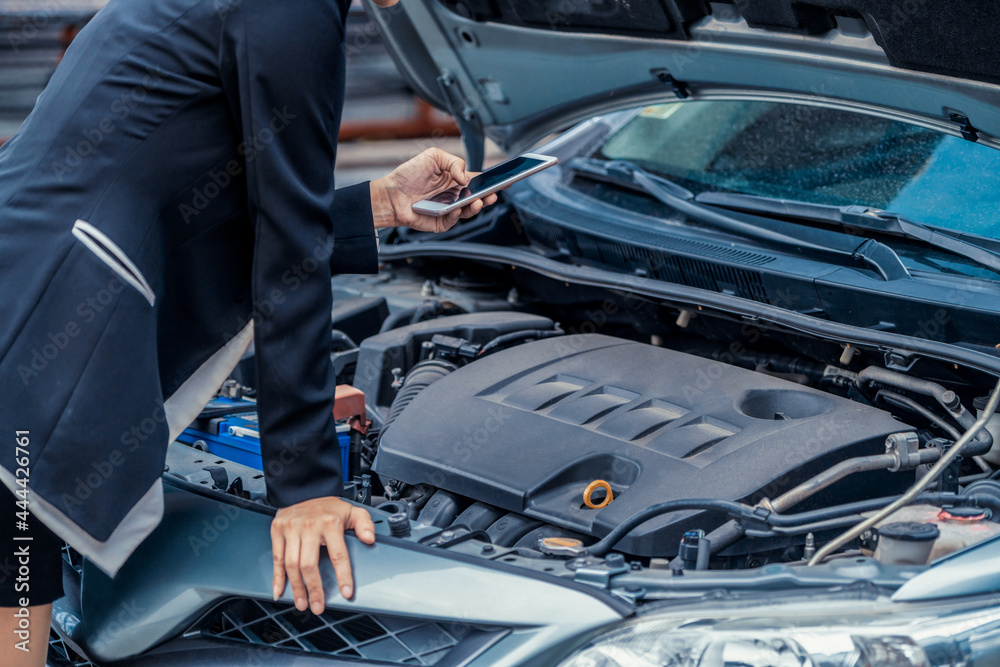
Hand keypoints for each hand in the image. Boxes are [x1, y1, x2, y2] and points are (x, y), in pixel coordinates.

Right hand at [271, 497, 374, 613]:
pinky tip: (280, 591)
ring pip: (292, 564)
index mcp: (330, 522)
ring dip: (296, 587)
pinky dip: (277, 577)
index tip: (346, 593)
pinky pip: (276, 557)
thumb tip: (370, 539)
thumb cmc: (329, 508)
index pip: (338, 554)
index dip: (343, 576)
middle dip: (314, 589)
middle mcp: (309, 525)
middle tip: (318, 607)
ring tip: (302, 603)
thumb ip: (364, 524)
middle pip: (310, 564)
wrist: (304, 491)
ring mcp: (291, 528)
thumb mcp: (352, 511)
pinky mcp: (278, 530)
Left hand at [370, 147, 499, 232]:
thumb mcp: (433, 157)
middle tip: (493, 193)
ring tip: (478, 201)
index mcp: (457, 180)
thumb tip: (465, 176)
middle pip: (479, 197)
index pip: (480, 181)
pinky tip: (457, 208)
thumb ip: (453, 162)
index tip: (507, 179)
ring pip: (469, 211)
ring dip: (476, 206)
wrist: (390, 194)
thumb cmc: (409, 175)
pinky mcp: (442, 222)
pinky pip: (454, 220)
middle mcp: (456, 195)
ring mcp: (450, 210)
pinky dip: (457, 214)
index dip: (494, 181)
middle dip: (489, 195)